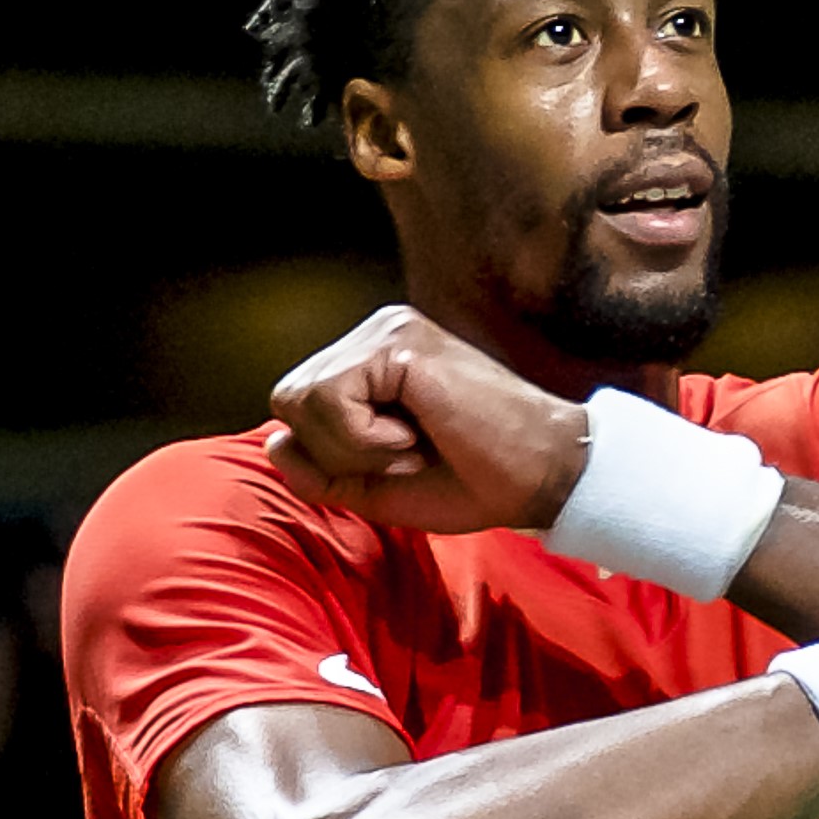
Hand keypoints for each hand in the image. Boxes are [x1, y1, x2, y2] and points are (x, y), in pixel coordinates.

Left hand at [264, 305, 582, 533]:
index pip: (298, 408)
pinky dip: (364, 438)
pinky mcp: (397, 341)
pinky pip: (330, 400)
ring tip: (414, 444)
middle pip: (288, 401)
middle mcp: (374, 334)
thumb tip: (275, 442)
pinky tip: (416, 433)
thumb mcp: (377, 487)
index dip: (333, 456)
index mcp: (370, 361)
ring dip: (353, 447)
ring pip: (300, 400)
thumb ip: (320, 471)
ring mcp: (386, 330)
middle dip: (336, 452)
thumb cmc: (474, 480)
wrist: (543, 476)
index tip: (402, 462)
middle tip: (408, 455)